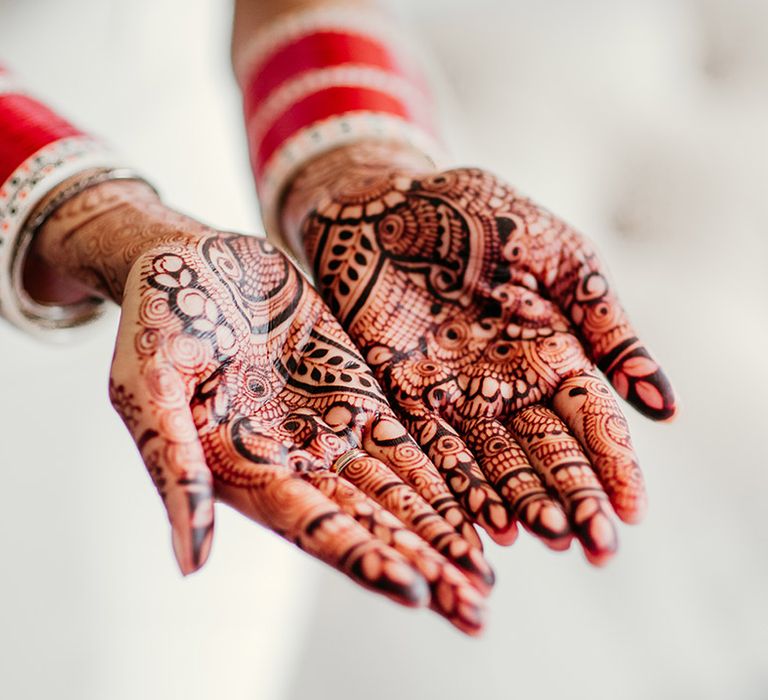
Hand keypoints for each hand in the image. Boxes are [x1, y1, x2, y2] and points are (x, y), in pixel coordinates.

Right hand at [35, 180, 492, 633]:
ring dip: (441, 536)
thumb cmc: (156, 320)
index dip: (361, 556)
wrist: (194, 260)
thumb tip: (190, 563)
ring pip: (395, 493)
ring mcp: (330, 428)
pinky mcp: (358, 393)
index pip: (312, 525)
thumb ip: (174, 467)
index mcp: (243, 469)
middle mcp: (294, 461)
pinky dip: (442, 479)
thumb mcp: (147, 387)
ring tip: (484, 581)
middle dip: (420, 566)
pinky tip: (476, 511)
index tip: (415, 590)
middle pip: (366, 524)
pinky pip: (407, 443)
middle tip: (473, 611)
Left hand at [283, 142, 676, 564]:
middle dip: (574, 498)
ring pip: (496, 460)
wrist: (390, 198)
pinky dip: (460, 483)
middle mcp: (509, 381)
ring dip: (522, 501)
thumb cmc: (482, 214)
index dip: (614, 464)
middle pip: (549, 451)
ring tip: (548, 540)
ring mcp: (458, 391)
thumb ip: (607, 328)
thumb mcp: (562, 258)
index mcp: (555, 348)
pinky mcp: (405, 391)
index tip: (632, 512)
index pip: (592, 419)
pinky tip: (483, 520)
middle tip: (598, 549)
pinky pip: (436, 445)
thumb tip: (664, 406)